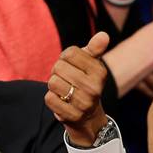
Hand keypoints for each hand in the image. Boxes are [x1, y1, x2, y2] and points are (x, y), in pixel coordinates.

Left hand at [46, 32, 109, 146]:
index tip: (71, 66)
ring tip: (64, 90)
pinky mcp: (70, 115)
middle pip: (59, 67)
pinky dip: (51, 98)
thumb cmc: (86, 82)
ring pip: (53, 82)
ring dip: (53, 86)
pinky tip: (62, 101)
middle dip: (57, 72)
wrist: (88, 117)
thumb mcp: (92, 65)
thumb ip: (95, 49)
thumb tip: (104, 35)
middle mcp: (94, 88)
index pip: (70, 53)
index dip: (65, 57)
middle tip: (66, 80)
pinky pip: (49, 98)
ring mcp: (83, 103)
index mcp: (100, 71)